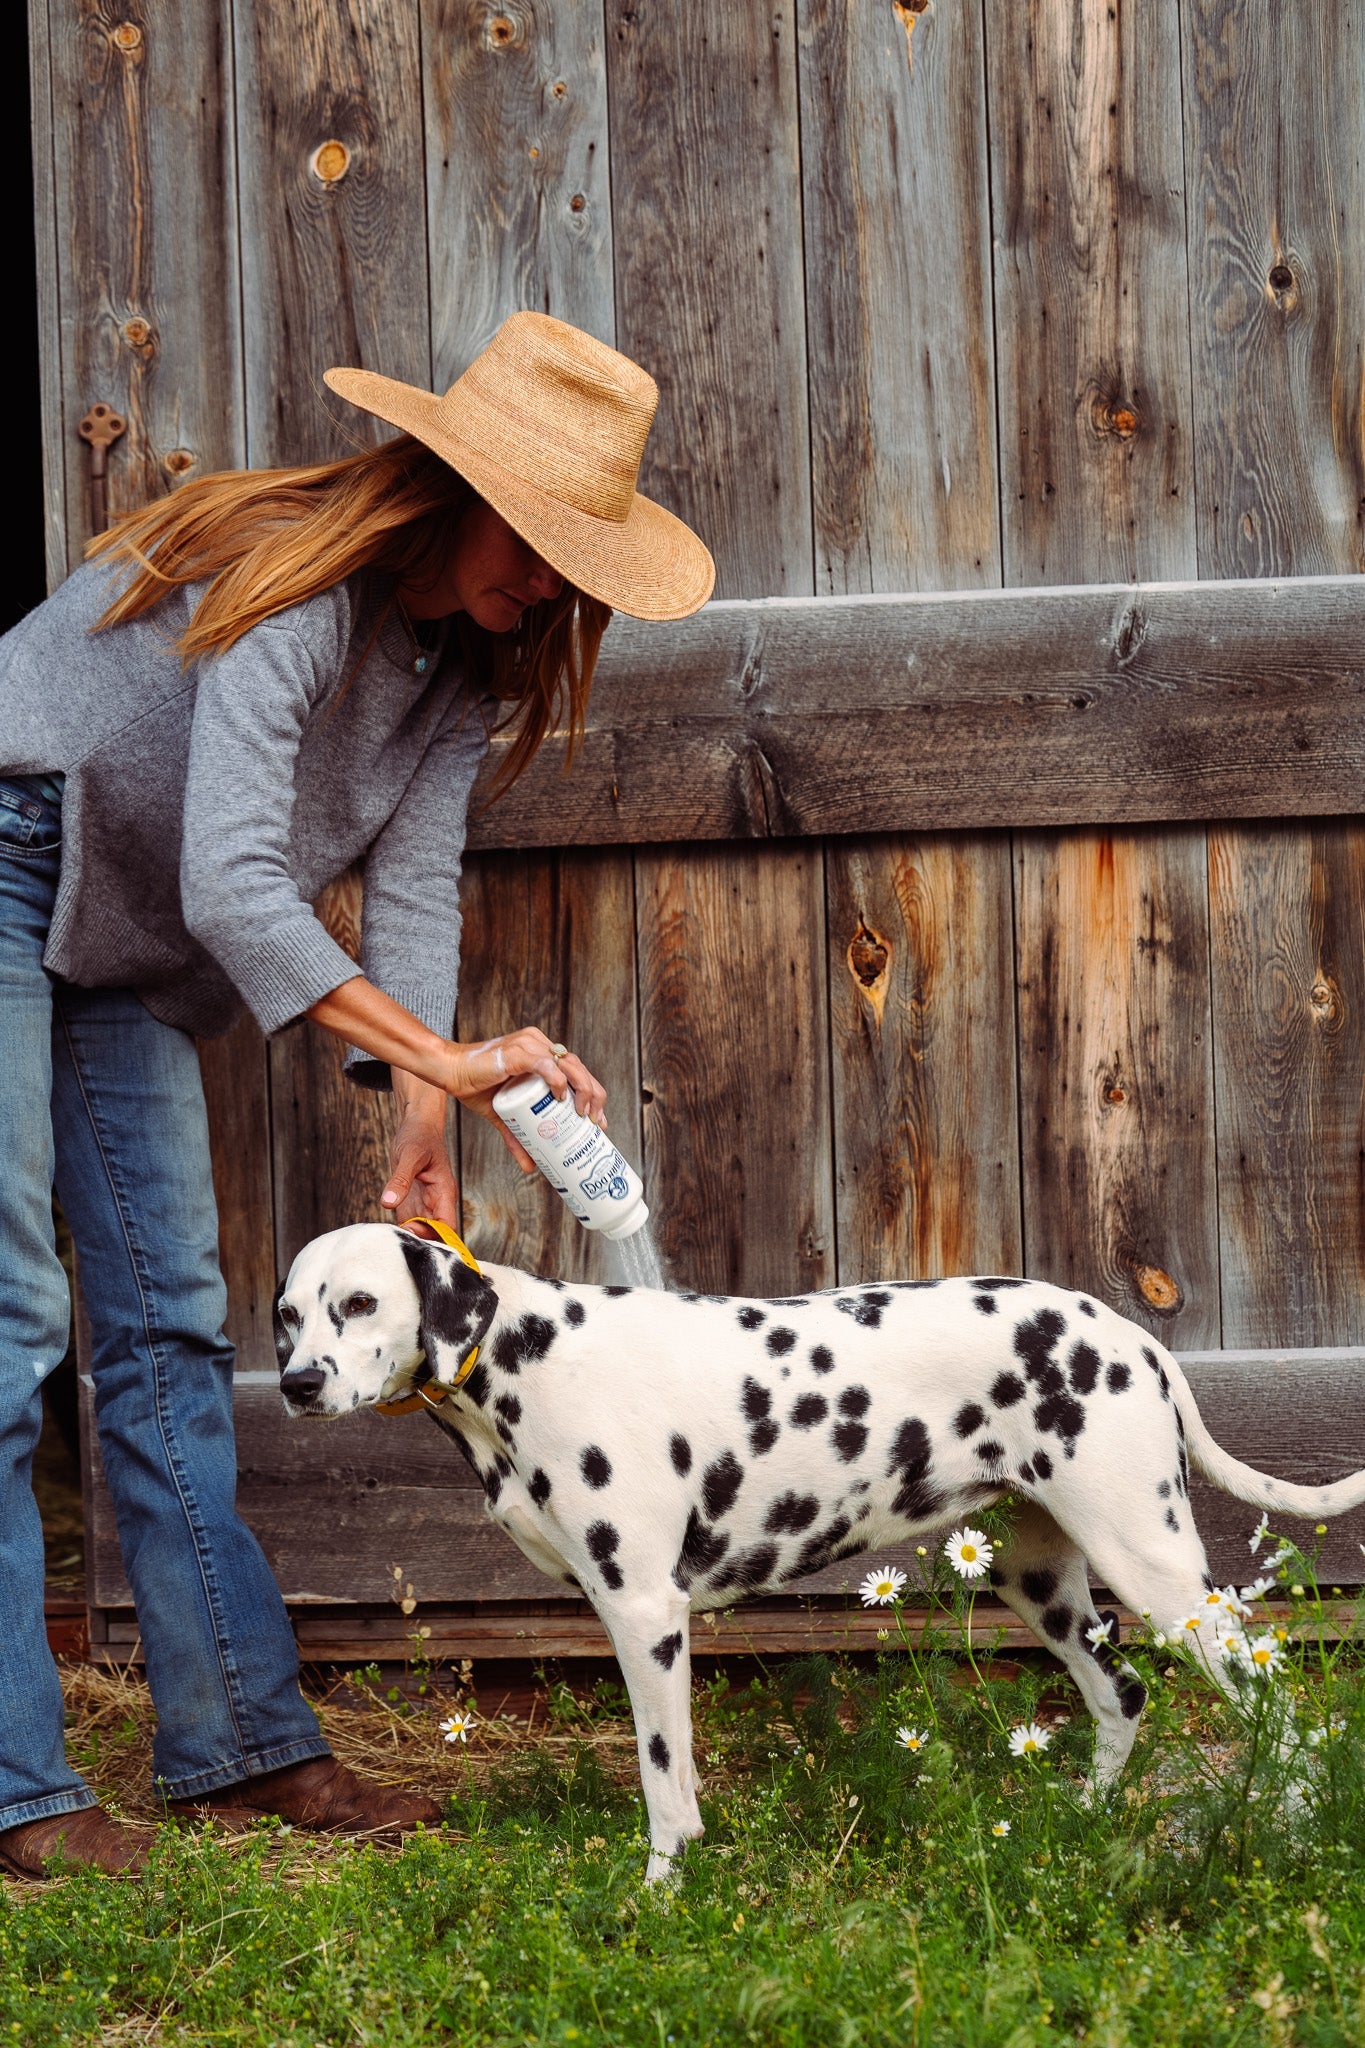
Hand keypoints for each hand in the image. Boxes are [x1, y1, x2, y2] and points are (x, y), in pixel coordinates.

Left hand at [381, 1085, 459, 1224]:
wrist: (416, 1125)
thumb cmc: (420, 1136)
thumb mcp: (409, 1155)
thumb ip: (400, 1179)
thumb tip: (389, 1202)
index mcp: (444, 1192)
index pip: (448, 1226)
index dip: (435, 1236)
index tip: (414, 1233)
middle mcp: (436, 1202)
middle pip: (435, 1234)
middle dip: (420, 1240)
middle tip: (399, 1235)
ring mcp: (423, 1204)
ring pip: (421, 1232)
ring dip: (409, 1238)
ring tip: (392, 1236)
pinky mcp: (410, 1203)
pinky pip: (408, 1224)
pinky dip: (400, 1230)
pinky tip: (388, 1230)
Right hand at [443, 1027, 607, 1172]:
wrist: (448, 1071)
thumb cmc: (475, 1085)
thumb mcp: (503, 1115)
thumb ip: (517, 1137)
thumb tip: (530, 1166)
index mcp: (541, 1053)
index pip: (575, 1070)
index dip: (592, 1093)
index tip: (597, 1120)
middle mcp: (539, 1044)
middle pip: (578, 1067)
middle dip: (593, 1095)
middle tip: (595, 1122)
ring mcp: (529, 1045)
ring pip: (567, 1064)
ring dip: (583, 1088)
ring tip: (582, 1113)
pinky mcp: (517, 1052)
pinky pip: (544, 1064)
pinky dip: (557, 1080)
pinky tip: (562, 1097)